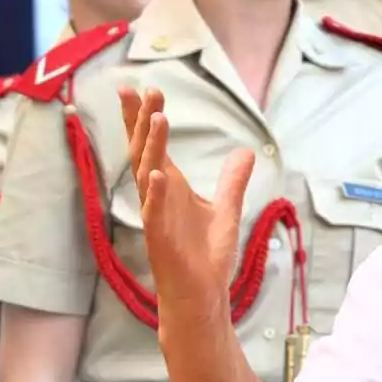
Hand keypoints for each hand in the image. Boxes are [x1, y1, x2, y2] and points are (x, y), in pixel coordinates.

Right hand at [119, 86, 255, 317]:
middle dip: (142, 121)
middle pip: (145, 151)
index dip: (142, 117)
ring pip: (149, 175)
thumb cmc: (206, 256)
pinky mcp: (161, 240)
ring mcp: (156, 217)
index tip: (136, 87)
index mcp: (170, 186)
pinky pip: (155, 213)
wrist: (202, 294)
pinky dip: (154, 194)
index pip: (152, 145)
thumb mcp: (226, 209)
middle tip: (143, 89)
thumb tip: (245, 152)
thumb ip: (232, 180)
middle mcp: (158, 196)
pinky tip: (155, 175)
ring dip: (152, 147)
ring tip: (156, 117)